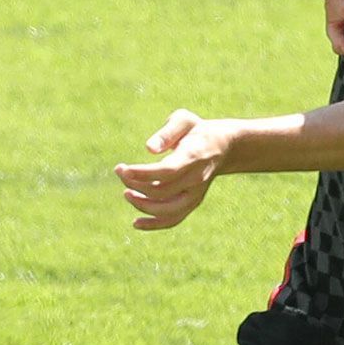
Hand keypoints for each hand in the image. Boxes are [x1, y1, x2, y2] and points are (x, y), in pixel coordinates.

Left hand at [114, 109, 233, 230]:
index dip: (142, 173)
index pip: (166, 171)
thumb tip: (149, 148)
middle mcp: (196, 179)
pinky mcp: (192, 203)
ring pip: (167, 210)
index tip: (122, 169)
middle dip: (135, 184)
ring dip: (142, 205)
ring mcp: (196, 194)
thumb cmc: (196, 130)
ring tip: (126, 193)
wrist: (222, 147)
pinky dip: (154, 224)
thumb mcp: (183, 120)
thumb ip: (167, 132)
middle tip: (120, 171)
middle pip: (162, 191)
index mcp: (193, 157)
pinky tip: (136, 223)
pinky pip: (173, 219)